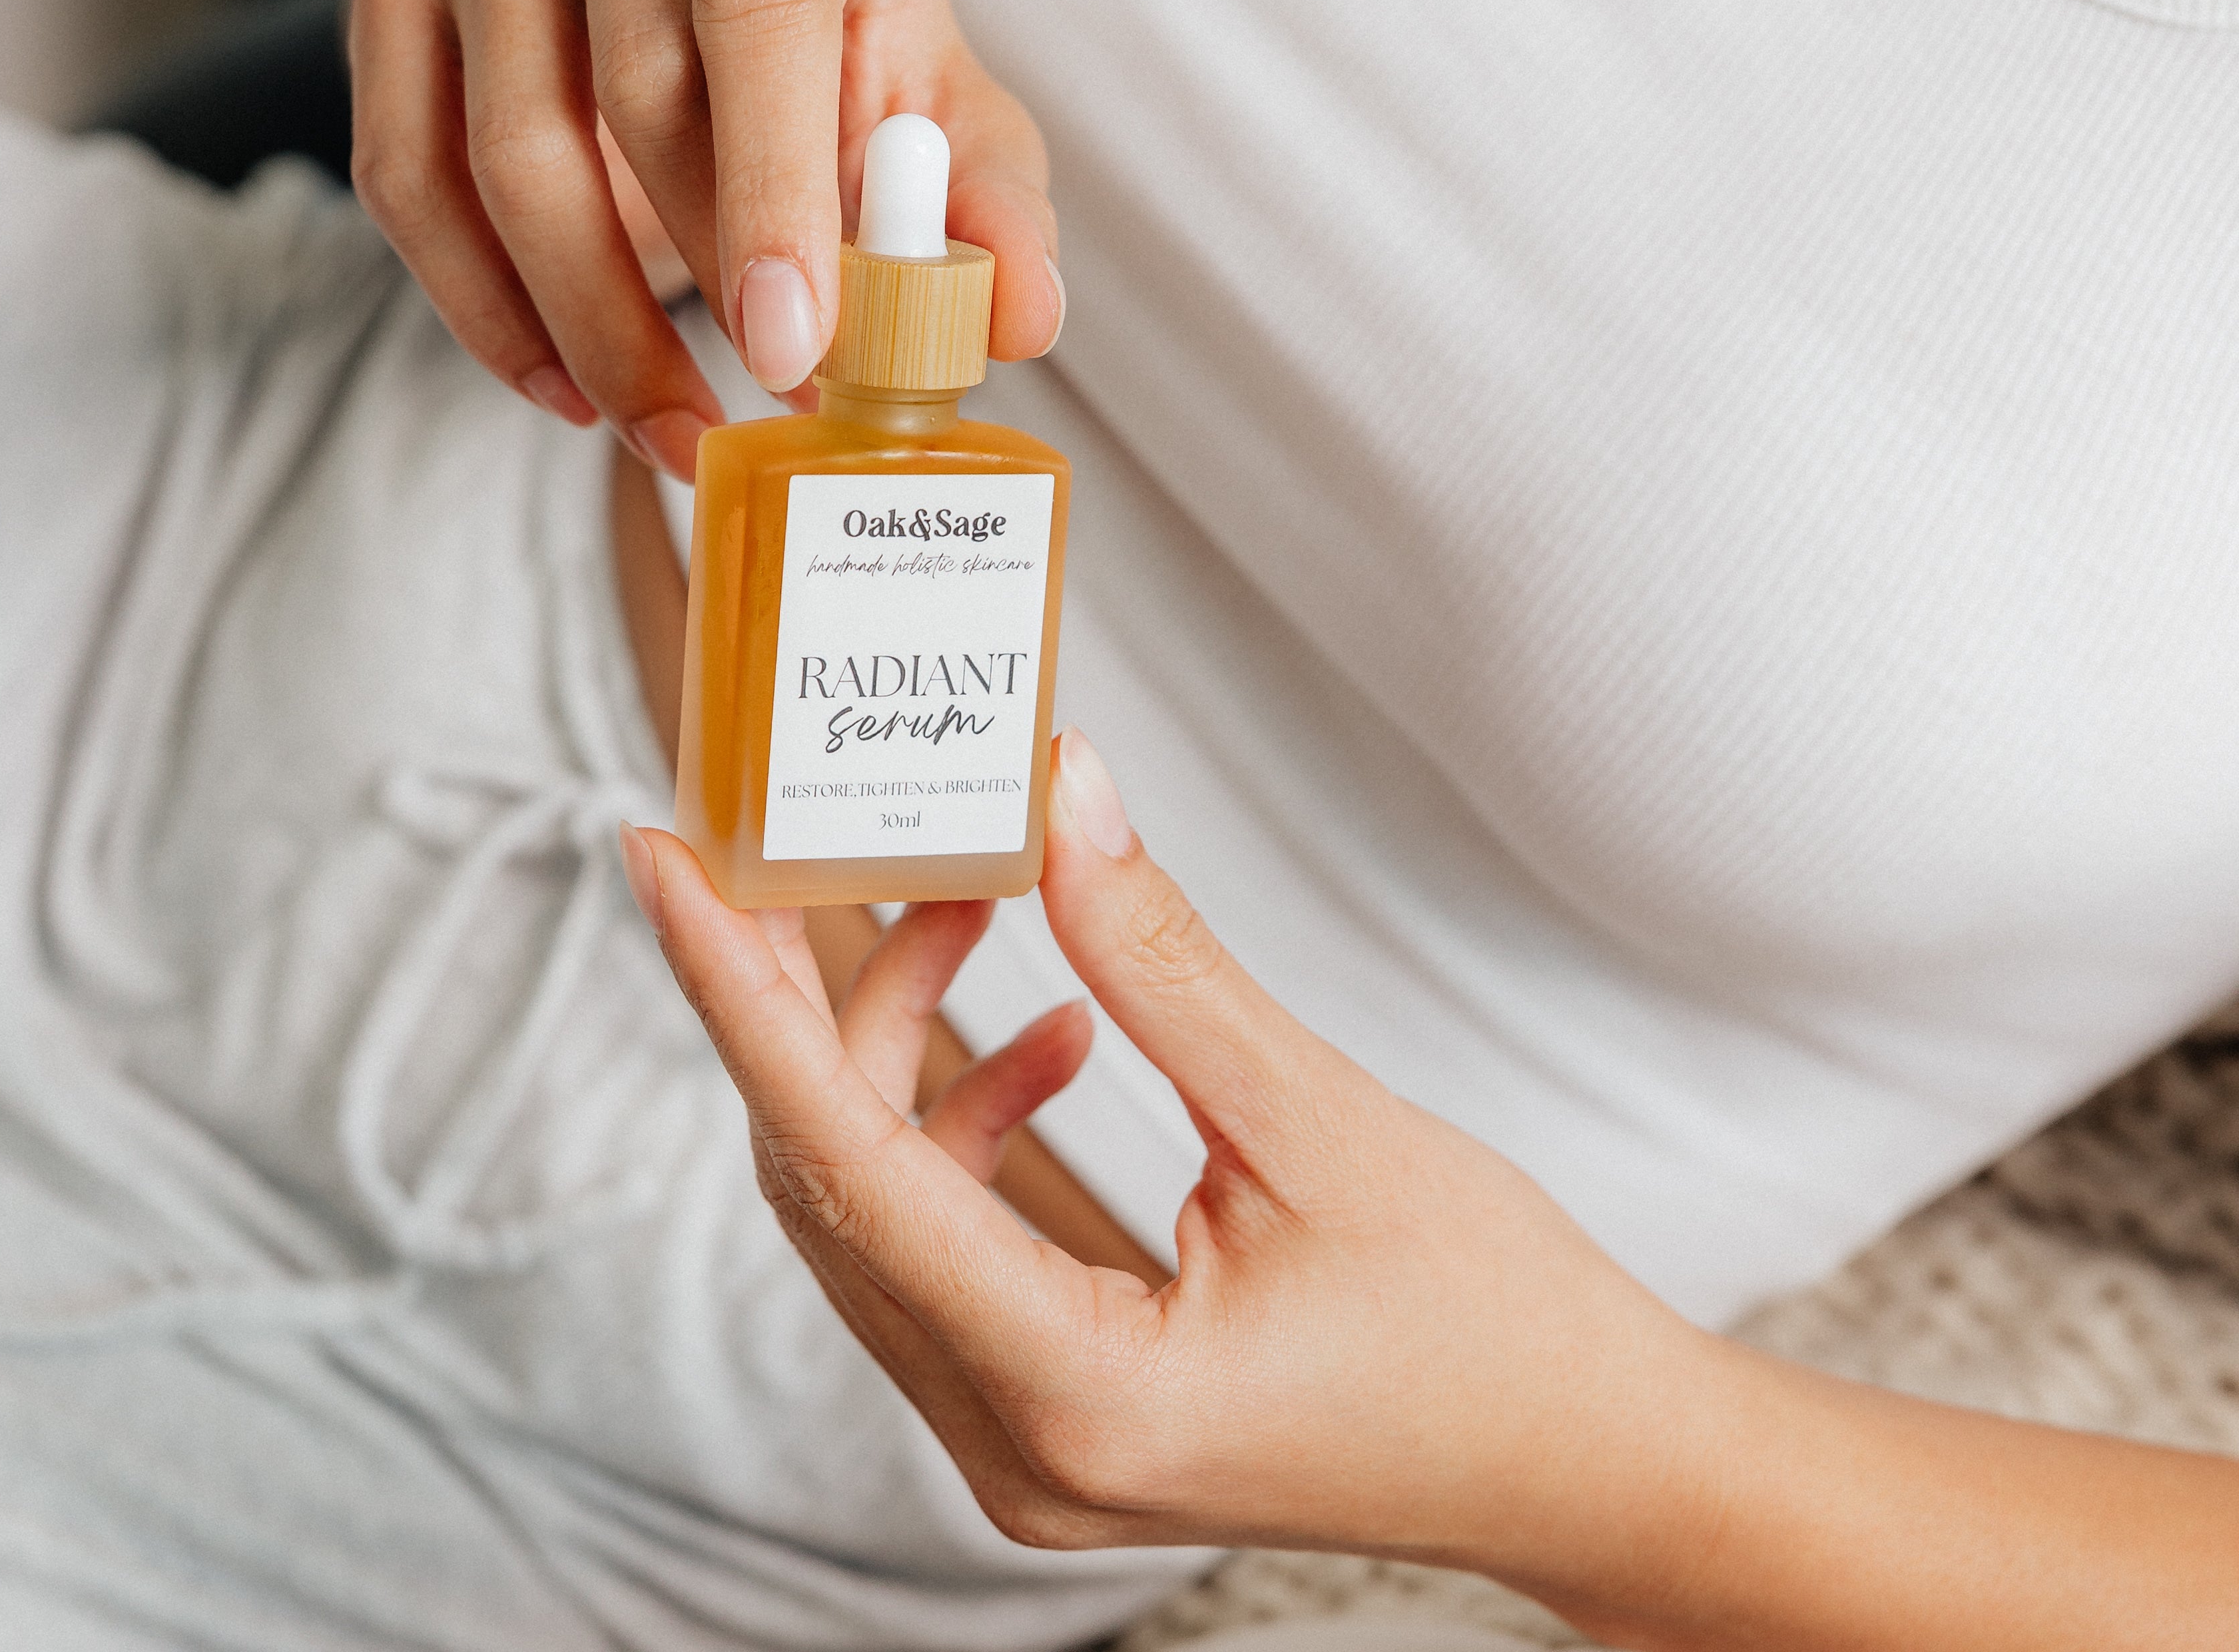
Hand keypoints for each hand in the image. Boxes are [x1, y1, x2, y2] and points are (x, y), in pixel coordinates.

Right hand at [347, 0, 1063, 477]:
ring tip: (674, 426)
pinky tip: (564, 385)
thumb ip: (988, 210)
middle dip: (701, 280)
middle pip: (633, 81)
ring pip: (506, 145)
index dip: (775, 189)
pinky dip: (481, 307)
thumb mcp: (944, 111)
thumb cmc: (848, 41)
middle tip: (763, 406)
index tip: (791, 349)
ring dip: (590, 326)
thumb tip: (1017, 316)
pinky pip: (404, 169)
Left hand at [618, 732, 1721, 1631]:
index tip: (664, 860)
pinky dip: (969, 1128)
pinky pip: (949, 1249)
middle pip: (837, 1185)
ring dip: (906, 1051)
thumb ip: (1162, 958)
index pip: (844, 1163)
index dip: (740, 995)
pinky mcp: (1060, 1412)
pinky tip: (1055, 1031)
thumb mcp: (1320, 1122)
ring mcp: (1027, 1449)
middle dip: (818, 997)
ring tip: (975, 902)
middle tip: (803, 840)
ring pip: (883, 1212)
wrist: (1588, 1463)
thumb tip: (1057, 789)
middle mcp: (1014, 1449)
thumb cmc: (1490, 1320)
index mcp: (1071, 1398)